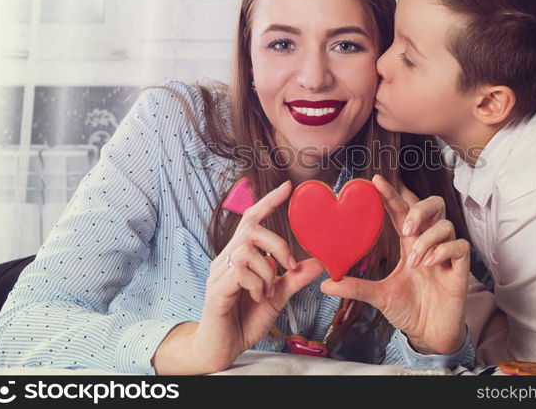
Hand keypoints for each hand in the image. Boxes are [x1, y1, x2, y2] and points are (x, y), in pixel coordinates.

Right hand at [153, 181, 323, 373]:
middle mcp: (226, 258)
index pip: (252, 219)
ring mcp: (219, 273)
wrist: (222, 348)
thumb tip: (319, 262)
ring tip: (268, 291)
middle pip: (251, 229)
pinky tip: (258, 298)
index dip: (268, 202)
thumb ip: (295, 278)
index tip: (288, 187)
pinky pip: (239, 273)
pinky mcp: (216, 290)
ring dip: (267, 271)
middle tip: (289, 263)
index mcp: (240, 255)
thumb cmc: (245, 318)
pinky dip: (257, 285)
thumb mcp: (277, 296)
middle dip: (277, 242)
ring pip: (246, 251)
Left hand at [321, 174, 468, 354]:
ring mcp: (446, 255)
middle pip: (434, 205)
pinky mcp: (460, 269)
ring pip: (446, 225)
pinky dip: (443, 251)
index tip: (376, 180)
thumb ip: (355, 287)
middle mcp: (429, 244)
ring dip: (427, 239)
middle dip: (420, 209)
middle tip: (406, 228)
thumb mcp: (379, 296)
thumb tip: (324, 283)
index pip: (402, 211)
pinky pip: (459, 246)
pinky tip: (431, 264)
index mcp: (410, 244)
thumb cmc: (409, 310)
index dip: (391, 194)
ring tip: (415, 261)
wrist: (429, 334)